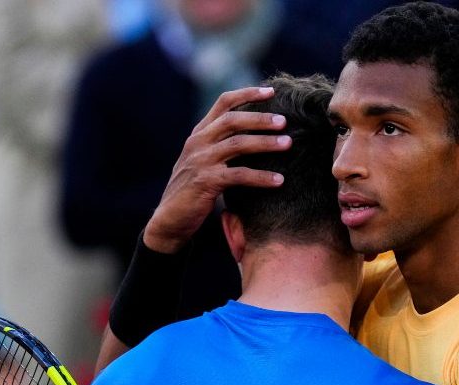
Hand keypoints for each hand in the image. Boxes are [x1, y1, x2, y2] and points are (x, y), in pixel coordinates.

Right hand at [143, 86, 290, 252]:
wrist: (170, 220)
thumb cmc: (193, 192)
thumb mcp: (204, 162)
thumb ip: (222, 147)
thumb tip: (256, 138)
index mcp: (199, 134)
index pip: (223, 103)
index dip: (246, 94)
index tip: (271, 90)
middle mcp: (198, 142)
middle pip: (233, 120)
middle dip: (260, 118)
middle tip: (284, 121)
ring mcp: (200, 161)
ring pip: (238, 145)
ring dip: (266, 143)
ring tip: (288, 144)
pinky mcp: (205, 182)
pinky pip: (239, 175)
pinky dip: (261, 177)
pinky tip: (279, 181)